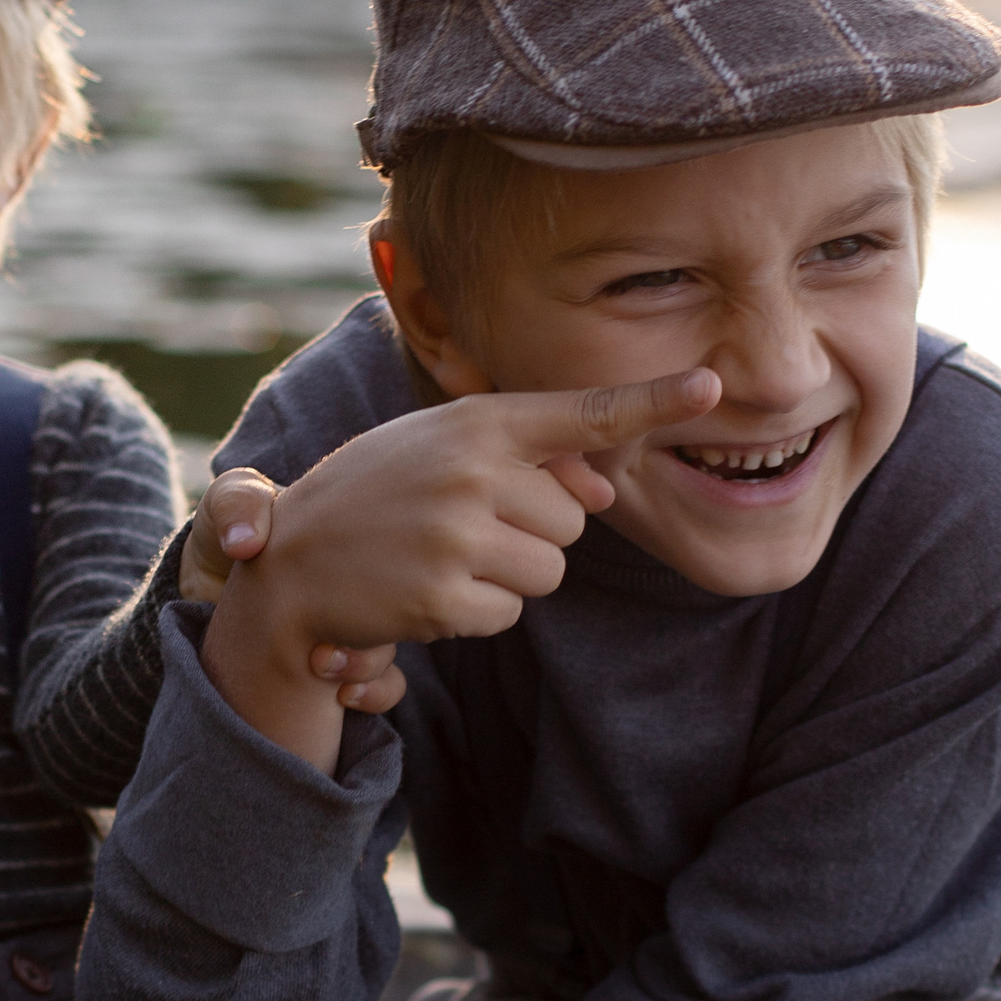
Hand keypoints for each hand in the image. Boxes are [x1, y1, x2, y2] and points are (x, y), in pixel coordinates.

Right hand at [201, 371, 717, 768]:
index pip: (579, 411)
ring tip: (441, 557)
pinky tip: (426, 590)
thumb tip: (607, 487)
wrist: (287, 560)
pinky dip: (475, 612)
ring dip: (506, 576)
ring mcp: (457, 533)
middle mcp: (471, 469)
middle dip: (531, 532)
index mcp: (475, 422)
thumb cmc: (377, 496)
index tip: (712, 388)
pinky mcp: (443, 595)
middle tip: (461, 526)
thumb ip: (527, 458)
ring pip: (549, 569)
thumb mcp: (444, 453)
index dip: (651, 401)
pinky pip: (508, 612)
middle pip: (573, 517)